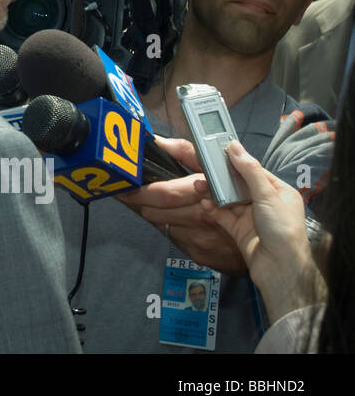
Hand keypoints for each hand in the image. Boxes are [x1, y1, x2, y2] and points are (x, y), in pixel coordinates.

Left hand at [115, 135, 247, 272]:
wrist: (269, 239)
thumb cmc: (243, 198)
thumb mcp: (218, 168)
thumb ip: (187, 152)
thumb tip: (159, 142)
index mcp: (207, 192)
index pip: (166, 192)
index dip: (143, 190)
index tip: (127, 185)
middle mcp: (202, 217)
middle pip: (160, 210)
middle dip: (140, 201)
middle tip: (128, 194)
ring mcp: (200, 238)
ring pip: (164, 224)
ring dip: (154, 214)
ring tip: (148, 204)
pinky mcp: (200, 253)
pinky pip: (175, 238)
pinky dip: (171, 227)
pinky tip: (172, 219)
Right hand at [200, 142, 319, 322]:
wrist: (279, 268)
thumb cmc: (282, 229)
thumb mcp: (268, 195)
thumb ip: (249, 171)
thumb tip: (235, 146)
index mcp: (279, 192)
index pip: (255, 171)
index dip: (238, 161)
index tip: (219, 150)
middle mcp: (265, 203)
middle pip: (239, 184)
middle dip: (221, 177)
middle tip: (203, 167)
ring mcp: (251, 217)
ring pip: (228, 199)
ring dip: (214, 192)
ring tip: (198, 184)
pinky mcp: (238, 230)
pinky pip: (222, 215)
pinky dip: (212, 208)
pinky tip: (204, 202)